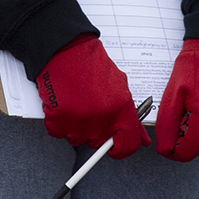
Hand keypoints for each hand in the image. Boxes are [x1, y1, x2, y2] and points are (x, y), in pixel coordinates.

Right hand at [35, 34, 146, 157]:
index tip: (114, 147)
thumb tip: (141, 139)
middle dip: (93, 130)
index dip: (122, 149)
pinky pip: (57, 132)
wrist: (65, 49)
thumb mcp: (120, 87)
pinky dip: (57, 122)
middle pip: (98, 142)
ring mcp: (78, 121)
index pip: (128, 145)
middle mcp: (102, 119)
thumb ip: (130, 116)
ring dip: (74, 126)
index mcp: (121, 110)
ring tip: (74, 103)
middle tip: (88, 109)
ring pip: (77, 139)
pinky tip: (61, 103)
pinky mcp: (58, 120)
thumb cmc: (90, 64)